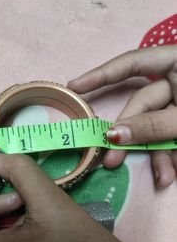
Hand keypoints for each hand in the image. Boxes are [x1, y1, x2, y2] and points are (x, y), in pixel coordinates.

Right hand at [68, 45, 176, 188]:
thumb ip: (156, 123)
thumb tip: (113, 134)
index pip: (131, 64)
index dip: (101, 75)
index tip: (74, 88)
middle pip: (142, 106)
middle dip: (128, 135)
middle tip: (111, 161)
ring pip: (154, 128)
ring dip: (154, 153)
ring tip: (162, 177)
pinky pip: (169, 138)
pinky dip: (170, 157)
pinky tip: (173, 174)